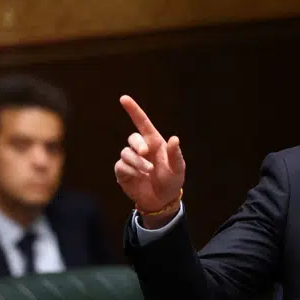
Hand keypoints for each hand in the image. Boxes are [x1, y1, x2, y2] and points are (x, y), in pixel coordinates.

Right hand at [114, 95, 184, 225]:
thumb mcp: (178, 169)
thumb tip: (175, 138)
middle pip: (132, 138)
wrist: (161, 201)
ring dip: (137, 162)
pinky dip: (130, 171)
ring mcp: (131, 160)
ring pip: (126, 153)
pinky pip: (121, 165)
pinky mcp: (123, 172)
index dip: (133, 110)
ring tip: (148, 171)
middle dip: (138, 144)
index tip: (124, 98)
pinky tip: (139, 177)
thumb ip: (176, 155)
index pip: (142, 122)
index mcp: (154, 142)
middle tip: (146, 153)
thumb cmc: (172, 181)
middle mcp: (141, 148)